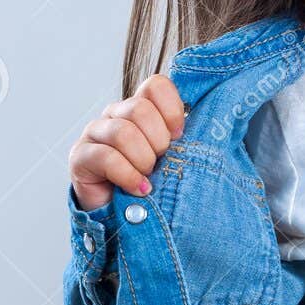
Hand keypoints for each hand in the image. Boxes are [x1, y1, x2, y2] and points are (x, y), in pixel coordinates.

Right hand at [69, 74, 184, 211]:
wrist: (126, 218)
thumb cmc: (157, 184)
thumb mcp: (178, 158)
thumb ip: (192, 139)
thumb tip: (224, 127)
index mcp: (141, 108)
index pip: (156, 85)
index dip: (172, 110)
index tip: (179, 136)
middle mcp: (115, 114)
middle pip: (140, 109)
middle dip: (158, 142)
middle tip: (160, 163)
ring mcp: (95, 132)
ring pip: (123, 132)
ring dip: (142, 161)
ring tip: (148, 178)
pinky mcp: (80, 156)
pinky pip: (106, 157)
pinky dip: (128, 176)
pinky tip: (139, 189)